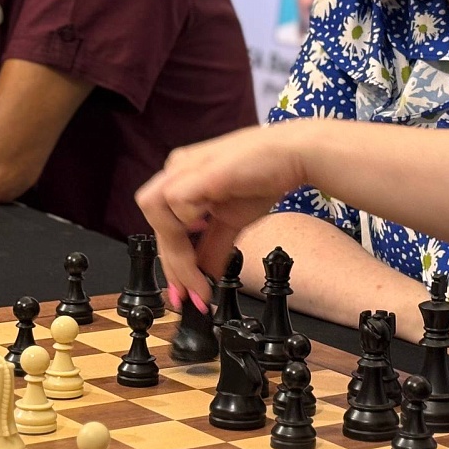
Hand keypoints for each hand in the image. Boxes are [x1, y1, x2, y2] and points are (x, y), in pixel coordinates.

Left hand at [136, 121, 311, 309]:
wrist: (295, 155)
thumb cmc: (266, 176)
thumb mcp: (233, 221)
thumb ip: (215, 248)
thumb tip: (206, 276)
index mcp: (182, 179)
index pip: (162, 224)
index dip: (171, 261)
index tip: (183, 293)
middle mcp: (178, 170)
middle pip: (153, 220)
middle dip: (172, 262)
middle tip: (193, 292)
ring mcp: (187, 167)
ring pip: (153, 207)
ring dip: (175, 245)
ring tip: (198, 271)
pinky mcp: (201, 170)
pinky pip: (175, 199)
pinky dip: (186, 219)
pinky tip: (207, 227)